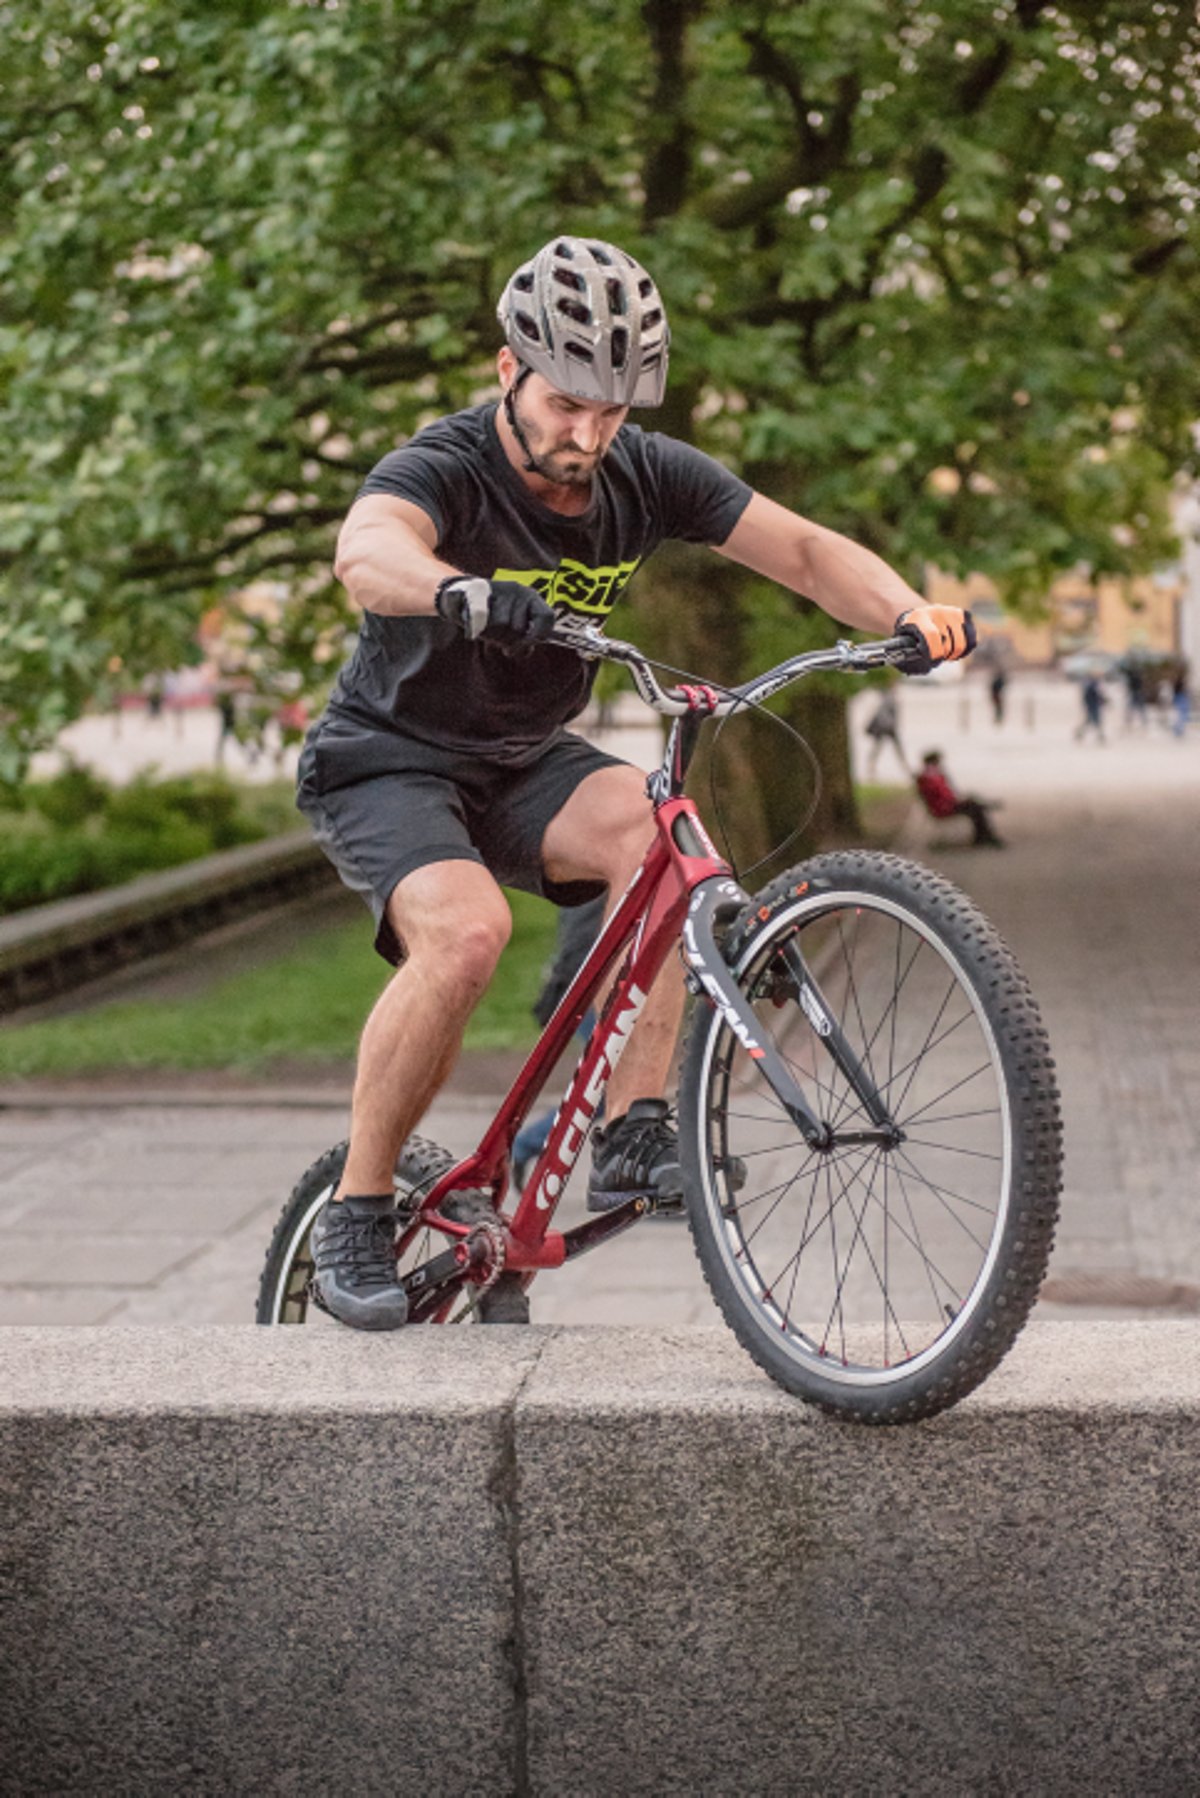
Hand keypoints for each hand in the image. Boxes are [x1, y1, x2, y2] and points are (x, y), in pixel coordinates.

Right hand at [435, 575, 556, 644]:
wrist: (463, 594)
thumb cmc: (495, 614)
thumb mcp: (514, 624)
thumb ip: (525, 638)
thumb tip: (526, 650)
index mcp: (531, 597)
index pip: (546, 617)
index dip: (539, 635)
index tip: (527, 645)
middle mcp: (517, 591)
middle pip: (518, 629)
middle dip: (508, 639)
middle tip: (499, 636)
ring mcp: (498, 590)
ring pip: (500, 627)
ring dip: (492, 636)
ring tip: (487, 628)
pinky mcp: (476, 594)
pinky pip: (481, 622)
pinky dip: (477, 630)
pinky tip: (475, 627)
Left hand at [894, 604, 976, 673]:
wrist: (918, 616)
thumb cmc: (910, 636)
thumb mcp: (905, 642)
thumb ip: (911, 654)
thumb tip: (921, 666)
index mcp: (919, 617)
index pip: (932, 634)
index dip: (934, 651)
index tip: (933, 661)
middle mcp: (935, 610)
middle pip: (947, 641)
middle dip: (943, 654)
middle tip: (937, 657)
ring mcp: (950, 611)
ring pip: (960, 642)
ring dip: (953, 653)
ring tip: (945, 653)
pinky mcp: (961, 615)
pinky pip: (970, 638)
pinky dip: (964, 648)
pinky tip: (954, 648)